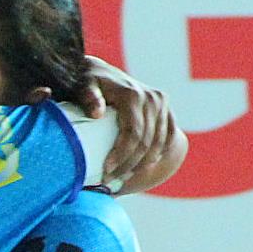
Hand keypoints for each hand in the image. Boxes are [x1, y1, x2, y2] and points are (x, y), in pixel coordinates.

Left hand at [78, 55, 185, 192]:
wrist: (99, 70)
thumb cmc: (87, 81)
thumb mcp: (83, 85)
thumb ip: (88, 96)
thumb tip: (96, 114)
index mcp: (134, 95)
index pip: (134, 134)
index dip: (122, 156)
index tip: (106, 171)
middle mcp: (153, 98)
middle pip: (147, 143)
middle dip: (129, 166)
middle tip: (110, 181)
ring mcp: (161, 103)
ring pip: (159, 144)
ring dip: (143, 165)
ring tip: (123, 178)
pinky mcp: (165, 107)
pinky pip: (169, 136)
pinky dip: (159, 154)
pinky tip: (144, 168)